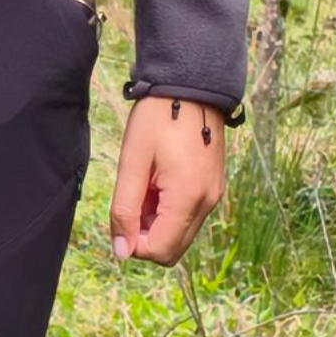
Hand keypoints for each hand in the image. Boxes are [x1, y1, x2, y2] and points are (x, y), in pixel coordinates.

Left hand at [109, 97, 227, 264]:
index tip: (121, 213)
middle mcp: (208, 203)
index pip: (161, 250)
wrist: (191, 84)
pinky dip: (170, 208)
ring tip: (145, 182)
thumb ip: (125, 208)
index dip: (134, 243)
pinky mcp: (214, 186)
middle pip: (173, 248)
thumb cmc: (158, 118)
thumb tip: (122, 252)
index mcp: (188, 198)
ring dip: (157, 220)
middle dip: (146, 233)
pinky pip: (190, 214)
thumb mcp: (133, 160)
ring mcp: (214, 195)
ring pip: (181, 232)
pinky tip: (158, 179)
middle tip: (132, 196)